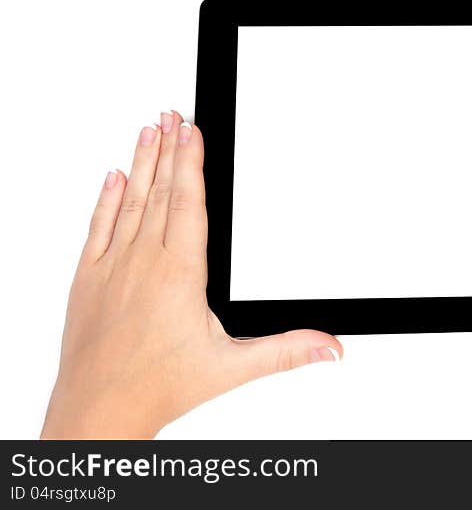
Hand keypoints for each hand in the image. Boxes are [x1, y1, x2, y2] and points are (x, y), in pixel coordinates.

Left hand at [42, 111, 341, 438]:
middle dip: (168, 148)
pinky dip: (105, 198)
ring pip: (129, 201)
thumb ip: (286, 351)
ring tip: (147, 131)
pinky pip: (98, 227)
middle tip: (171, 114)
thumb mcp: (231, 368)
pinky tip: (112, 176)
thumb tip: (329, 345)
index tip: (193, 131)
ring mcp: (112, 268)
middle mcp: (143, 263)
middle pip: (159, 191)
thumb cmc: (156, 387)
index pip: (187, 203)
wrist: (97, 411)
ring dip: (140, 163)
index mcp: (179, 274)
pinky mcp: (88, 279)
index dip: (191, 162)